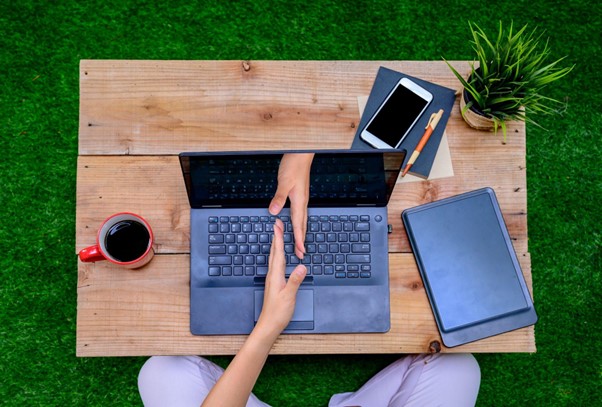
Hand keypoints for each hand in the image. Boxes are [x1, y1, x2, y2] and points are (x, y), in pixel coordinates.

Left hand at [201, 219, 306, 406]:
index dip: (278, 238)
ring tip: (278, 235)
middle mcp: (272, 274)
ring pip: (274, 257)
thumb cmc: (278, 312)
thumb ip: (295, 280)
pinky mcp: (275, 283)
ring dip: (276, 245)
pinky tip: (279, 256)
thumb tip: (302, 266)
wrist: (269, 324)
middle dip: (276, 237)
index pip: (277, 253)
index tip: (278, 225)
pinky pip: (276, 264)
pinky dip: (278, 255)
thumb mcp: (289, 296)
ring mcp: (273, 279)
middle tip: (277, 224)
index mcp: (275, 275)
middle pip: (274, 252)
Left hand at [269, 153, 313, 258]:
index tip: (300, 250)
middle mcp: (302, 202)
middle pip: (303, 225)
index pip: (299, 224)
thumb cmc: (294, 166)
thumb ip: (279, 198)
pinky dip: (299, 223)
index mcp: (299, 201)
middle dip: (302, 240)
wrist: (301, 154)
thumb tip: (273, 212)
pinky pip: (300, 214)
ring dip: (301, 232)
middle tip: (302, 253)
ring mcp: (302, 199)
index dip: (299, 238)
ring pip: (302, 220)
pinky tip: (297, 224)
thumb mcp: (284, 182)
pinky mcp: (299, 195)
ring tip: (300, 243)